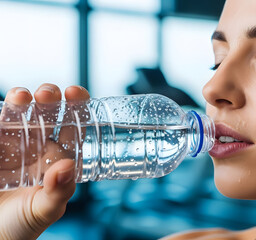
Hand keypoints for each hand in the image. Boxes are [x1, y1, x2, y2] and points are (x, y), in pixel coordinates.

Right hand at [0, 84, 89, 239]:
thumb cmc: (22, 224)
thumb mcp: (45, 210)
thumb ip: (58, 192)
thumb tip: (69, 167)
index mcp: (58, 158)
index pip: (73, 128)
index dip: (78, 107)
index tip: (75, 93)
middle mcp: (37, 147)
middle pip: (46, 114)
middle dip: (49, 98)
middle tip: (47, 94)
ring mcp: (12, 144)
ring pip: (18, 115)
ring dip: (20, 101)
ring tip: (21, 97)